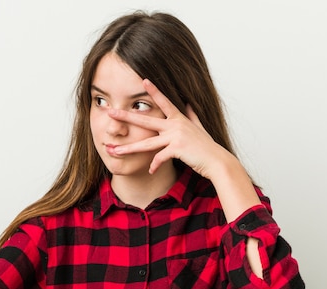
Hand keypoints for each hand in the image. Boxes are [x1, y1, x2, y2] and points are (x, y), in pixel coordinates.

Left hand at [108, 79, 232, 179]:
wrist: (216, 161)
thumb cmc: (207, 147)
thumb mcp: (199, 127)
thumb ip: (192, 115)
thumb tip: (189, 102)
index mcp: (179, 119)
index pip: (164, 102)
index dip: (154, 91)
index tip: (144, 80)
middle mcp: (175, 125)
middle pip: (145, 120)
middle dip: (126, 116)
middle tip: (110, 112)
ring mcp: (175, 136)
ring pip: (146, 143)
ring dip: (129, 148)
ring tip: (114, 151)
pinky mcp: (177, 149)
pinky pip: (159, 158)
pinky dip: (154, 166)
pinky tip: (150, 171)